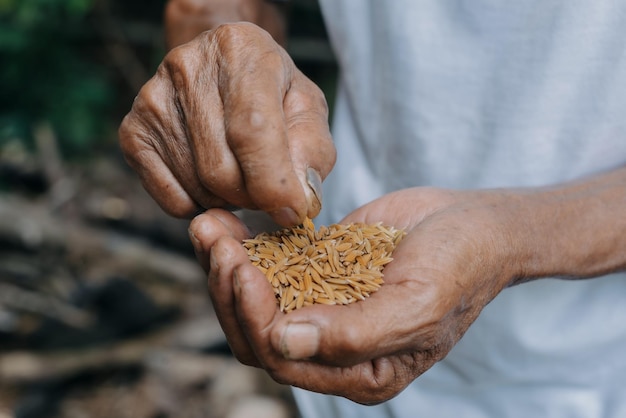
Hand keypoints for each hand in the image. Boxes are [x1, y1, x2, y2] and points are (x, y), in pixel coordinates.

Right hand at [119, 22, 333, 225]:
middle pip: (221, 169)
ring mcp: (153, 99)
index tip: (290, 211)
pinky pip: (171, 198)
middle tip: (267, 189)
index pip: (252, 130)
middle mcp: (188, 67)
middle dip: (253, 196)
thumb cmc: (271, 91)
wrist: (222, 67)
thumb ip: (312, 150)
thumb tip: (297, 199)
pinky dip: (200, 205)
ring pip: (197, 187)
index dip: (272, 181)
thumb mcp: (308, 109)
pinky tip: (213, 181)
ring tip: (242, 175)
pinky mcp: (133, 131)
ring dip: (228, 200)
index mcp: (241, 51)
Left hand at [189, 187, 522, 403]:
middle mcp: (332, 346)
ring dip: (225, 268)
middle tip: (218, 243)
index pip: (283, 361)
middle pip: (256, 334)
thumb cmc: (460, 266)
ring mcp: (321, 306)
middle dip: (230, 291)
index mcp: (359, 371)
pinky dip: (243, 247)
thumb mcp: (419, 305)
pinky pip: (269, 267)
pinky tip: (226, 221)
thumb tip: (283, 343)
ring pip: (254, 300)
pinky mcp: (316, 270)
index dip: (254, 319)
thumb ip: (355, 334)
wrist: (476, 223)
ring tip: (209, 227)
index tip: (244, 269)